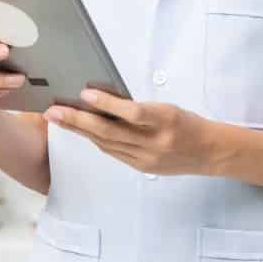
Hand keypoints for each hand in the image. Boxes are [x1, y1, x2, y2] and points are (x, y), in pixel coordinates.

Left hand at [44, 89, 214, 176]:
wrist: (209, 152)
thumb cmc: (187, 123)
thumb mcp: (168, 108)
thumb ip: (139, 108)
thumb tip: (103, 101)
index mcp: (165, 120)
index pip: (132, 112)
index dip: (107, 104)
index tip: (84, 93)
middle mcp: (155, 142)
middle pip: (110, 132)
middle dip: (78, 121)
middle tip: (53, 111)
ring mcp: (147, 158)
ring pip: (106, 144)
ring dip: (80, 131)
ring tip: (58, 119)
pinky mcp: (142, 167)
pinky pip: (112, 152)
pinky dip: (96, 140)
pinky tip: (81, 131)